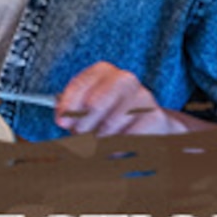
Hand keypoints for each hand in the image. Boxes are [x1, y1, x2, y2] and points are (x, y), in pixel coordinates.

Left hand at [56, 63, 189, 135]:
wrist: (149, 122)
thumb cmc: (110, 112)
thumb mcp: (85, 108)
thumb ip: (70, 112)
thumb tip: (63, 120)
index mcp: (102, 71)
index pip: (79, 86)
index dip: (67, 108)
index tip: (61, 123)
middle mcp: (124, 78)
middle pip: (94, 105)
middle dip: (83, 125)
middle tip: (80, 135)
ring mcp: (142, 95)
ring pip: (110, 125)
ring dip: (100, 138)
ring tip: (101, 138)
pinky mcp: (154, 115)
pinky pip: (127, 138)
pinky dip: (117, 146)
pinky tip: (118, 144)